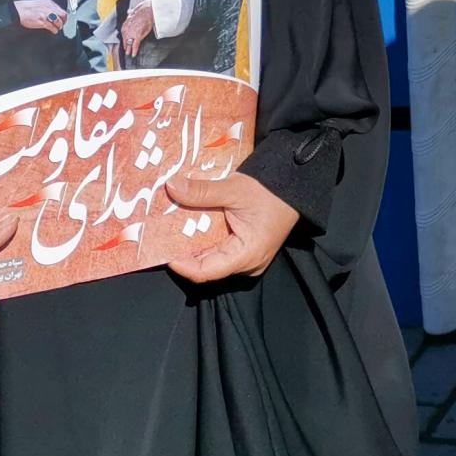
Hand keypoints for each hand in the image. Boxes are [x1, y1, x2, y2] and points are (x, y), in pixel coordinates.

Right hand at [12, 0, 64, 32]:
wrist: (17, 10)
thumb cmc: (26, 8)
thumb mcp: (40, 4)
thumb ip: (48, 8)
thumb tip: (55, 14)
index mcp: (48, 3)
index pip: (61, 10)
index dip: (63, 17)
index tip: (63, 20)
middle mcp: (48, 8)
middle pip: (62, 15)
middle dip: (63, 21)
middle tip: (61, 25)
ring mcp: (45, 14)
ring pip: (58, 21)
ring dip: (59, 26)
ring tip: (57, 28)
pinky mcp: (41, 21)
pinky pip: (52, 26)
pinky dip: (54, 30)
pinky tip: (54, 31)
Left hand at [119, 5, 155, 55]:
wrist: (148, 10)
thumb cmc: (143, 10)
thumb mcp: (135, 11)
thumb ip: (131, 14)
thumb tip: (129, 12)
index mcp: (125, 24)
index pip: (124, 33)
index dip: (125, 38)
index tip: (125, 41)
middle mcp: (126, 29)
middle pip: (125, 39)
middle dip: (126, 45)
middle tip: (126, 50)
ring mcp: (131, 33)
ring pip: (129, 43)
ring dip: (129, 49)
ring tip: (129, 53)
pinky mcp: (137, 36)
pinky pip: (135, 45)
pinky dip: (134, 50)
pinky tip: (133, 54)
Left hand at [163, 169, 299, 283]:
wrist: (294, 184)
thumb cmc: (269, 190)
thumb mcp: (234, 189)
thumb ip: (202, 192)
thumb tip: (171, 187)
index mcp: (246, 256)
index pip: (205, 272)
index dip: (181, 264)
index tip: (162, 249)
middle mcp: (246, 264)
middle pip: (206, 265)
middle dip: (183, 251)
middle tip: (161, 236)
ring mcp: (246, 258)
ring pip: (211, 257)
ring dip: (192, 243)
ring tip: (172, 228)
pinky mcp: (245, 248)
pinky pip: (219, 249)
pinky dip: (204, 238)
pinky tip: (190, 224)